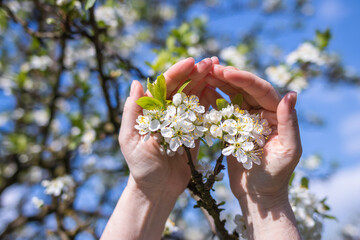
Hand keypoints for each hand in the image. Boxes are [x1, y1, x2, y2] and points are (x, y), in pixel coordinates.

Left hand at [119, 57, 215, 199]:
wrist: (158, 188)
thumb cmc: (141, 166)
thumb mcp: (130, 139)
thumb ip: (132, 112)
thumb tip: (136, 82)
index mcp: (152, 110)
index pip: (164, 86)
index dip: (177, 73)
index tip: (191, 61)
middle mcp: (167, 112)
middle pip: (183, 87)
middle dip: (196, 73)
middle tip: (212, 61)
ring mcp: (182, 121)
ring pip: (195, 97)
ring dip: (206, 82)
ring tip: (220, 70)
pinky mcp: (194, 132)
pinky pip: (203, 114)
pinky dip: (212, 101)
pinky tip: (222, 90)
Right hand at [205, 62, 301, 238]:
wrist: (258, 195)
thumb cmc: (277, 175)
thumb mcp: (288, 150)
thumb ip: (289, 122)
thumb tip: (291, 94)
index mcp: (276, 114)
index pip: (261, 90)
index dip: (244, 79)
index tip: (226, 71)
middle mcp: (261, 113)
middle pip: (244, 89)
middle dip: (227, 77)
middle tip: (209, 67)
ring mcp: (245, 120)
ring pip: (231, 97)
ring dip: (218, 85)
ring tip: (203, 75)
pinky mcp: (232, 129)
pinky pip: (222, 111)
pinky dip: (211, 102)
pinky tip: (200, 93)